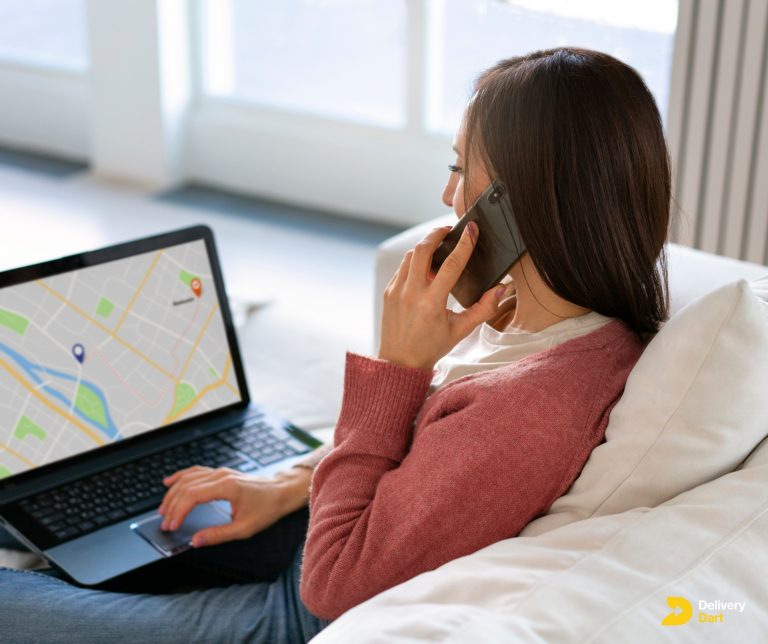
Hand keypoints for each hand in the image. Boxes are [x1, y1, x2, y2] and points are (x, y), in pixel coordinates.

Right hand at [157, 466, 308, 546]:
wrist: (281, 491)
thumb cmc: (267, 508)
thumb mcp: (245, 527)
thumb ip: (219, 535)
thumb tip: (197, 541)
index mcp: (227, 487)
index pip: (192, 495)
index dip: (178, 511)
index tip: (171, 526)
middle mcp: (221, 476)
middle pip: (186, 486)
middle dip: (172, 505)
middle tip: (165, 523)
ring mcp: (220, 472)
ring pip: (188, 478)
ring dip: (173, 493)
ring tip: (163, 510)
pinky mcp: (221, 474)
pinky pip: (195, 472)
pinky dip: (180, 477)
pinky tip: (169, 482)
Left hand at [378, 222, 507, 370]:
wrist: (400, 361)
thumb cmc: (431, 347)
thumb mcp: (461, 330)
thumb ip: (483, 309)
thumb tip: (501, 289)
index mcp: (432, 303)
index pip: (451, 265)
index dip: (464, 244)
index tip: (471, 230)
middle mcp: (411, 294)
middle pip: (422, 250)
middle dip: (436, 234)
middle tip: (449, 230)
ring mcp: (396, 291)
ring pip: (410, 256)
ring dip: (424, 247)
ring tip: (438, 246)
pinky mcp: (388, 292)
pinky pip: (402, 268)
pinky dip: (414, 262)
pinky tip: (425, 266)